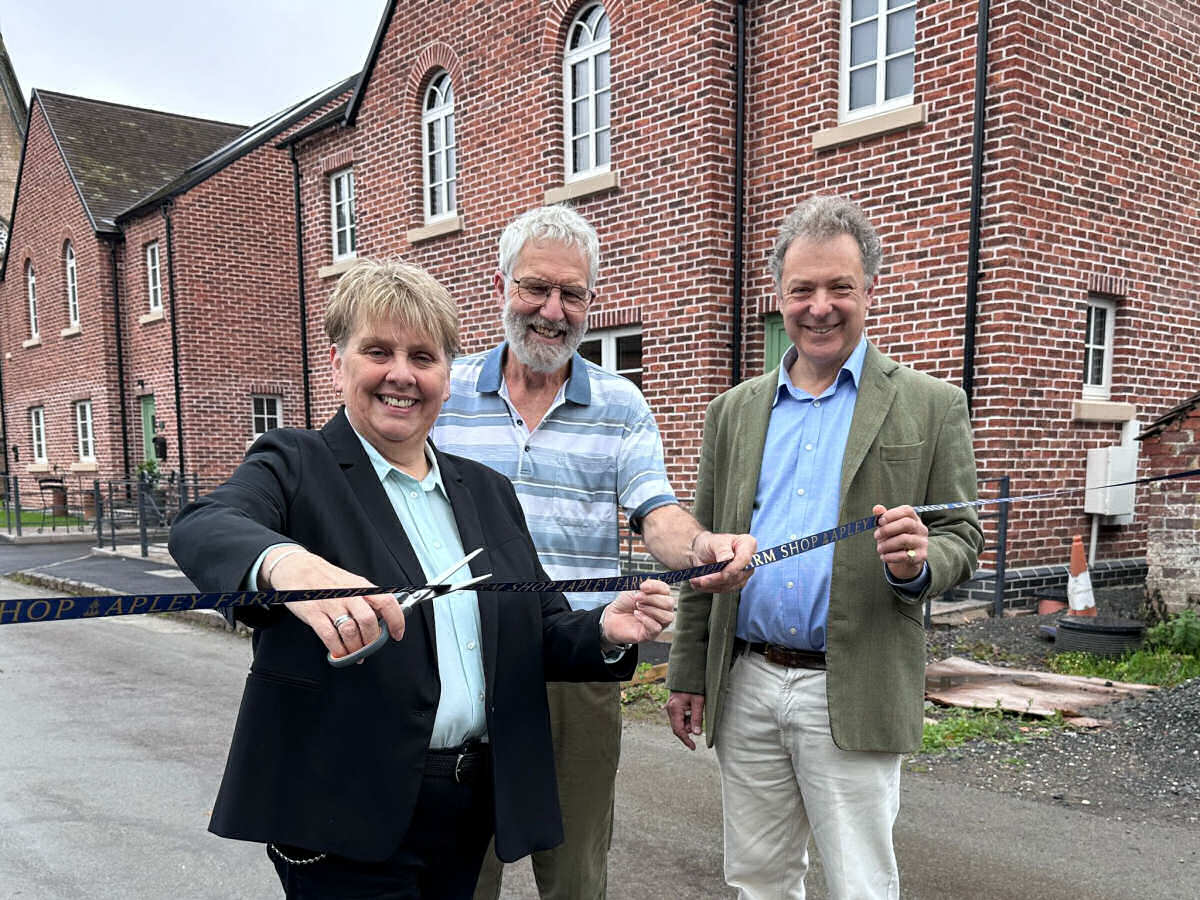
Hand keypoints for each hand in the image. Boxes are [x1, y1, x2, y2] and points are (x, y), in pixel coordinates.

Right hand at [263, 546, 406, 659]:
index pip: (386, 602)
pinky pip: (329, 636)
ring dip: (355, 648)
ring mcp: (330, 604)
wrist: (297, 568)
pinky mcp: (313, 613)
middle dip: (371, 639)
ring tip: (355, 652)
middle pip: (368, 621)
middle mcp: (347, 594)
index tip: (397, 634)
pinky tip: (339, 652)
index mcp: (361, 586)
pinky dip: (337, 649)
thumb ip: (368, 599)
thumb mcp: (352, 583)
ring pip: (350, 631)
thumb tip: (385, 619)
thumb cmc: (327, 578)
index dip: (396, 620)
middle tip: (370, 646)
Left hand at [601, 579, 673, 644]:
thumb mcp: (632, 590)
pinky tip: (637, 614)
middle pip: (669, 603)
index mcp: (659, 597)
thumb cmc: (624, 604)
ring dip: (651, 609)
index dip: (656, 586)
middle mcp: (662, 610)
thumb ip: (643, 587)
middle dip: (653, 598)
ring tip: (638, 607)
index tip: (642, 586)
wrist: (612, 617)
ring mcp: (658, 623)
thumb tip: (647, 587)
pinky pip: (656, 628)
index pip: (665, 590)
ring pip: (667, 617)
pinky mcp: (651, 634)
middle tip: (638, 597)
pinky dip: (646, 619)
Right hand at [667, 691, 704, 749]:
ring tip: (697, 713)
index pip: (679, 730)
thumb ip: (697, 718)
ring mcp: (670, 709)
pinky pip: (679, 719)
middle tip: (698, 723)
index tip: (693, 747)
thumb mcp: (698, 702)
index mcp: (675, 709)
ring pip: (679, 724)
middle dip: (689, 729)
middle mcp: (670, 710)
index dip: (686, 740)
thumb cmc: (693, 687)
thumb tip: (697, 734)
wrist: (687, 676)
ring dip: (689, 724)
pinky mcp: (673, 708)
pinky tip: (693, 712)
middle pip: (678, 728)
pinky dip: (687, 719)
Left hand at [688, 531, 756, 592]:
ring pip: (730, 585)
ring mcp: (744, 574)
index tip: (719, 572)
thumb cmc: (710, 543)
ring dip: (711, 584)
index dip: (733, 569)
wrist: (702, 552)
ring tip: (696, 580)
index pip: (745, 560)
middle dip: (717, 579)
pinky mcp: (735, 584)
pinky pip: (724, 589)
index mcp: (748, 544)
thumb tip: (727, 559)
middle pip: (737, 575)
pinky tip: (699, 584)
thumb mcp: (714, 542)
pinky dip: (710, 588)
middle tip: (701, 579)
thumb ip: (722, 549)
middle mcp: (749, 561)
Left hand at [873, 504, 927, 580]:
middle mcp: (921, 529)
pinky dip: (890, 556)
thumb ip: (882, 517)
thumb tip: (876, 508)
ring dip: (887, 544)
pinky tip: (884, 556)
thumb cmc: (894, 539)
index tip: (880, 521)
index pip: (907, 510)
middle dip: (888, 529)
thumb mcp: (887, 527)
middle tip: (876, 536)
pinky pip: (904, 555)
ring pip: (904, 539)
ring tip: (879, 548)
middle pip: (907, 523)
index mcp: (914, 518)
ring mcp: (922, 542)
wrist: (904, 560)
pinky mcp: (921, 556)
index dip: (892, 514)